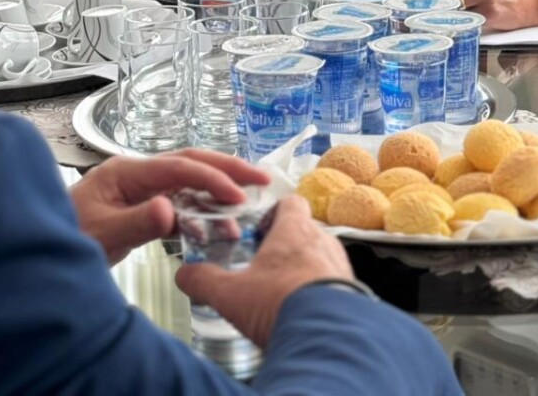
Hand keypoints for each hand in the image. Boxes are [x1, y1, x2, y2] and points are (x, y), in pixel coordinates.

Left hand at [71, 149, 263, 265]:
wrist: (41, 251)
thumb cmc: (66, 238)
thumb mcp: (101, 235)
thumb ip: (137, 222)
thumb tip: (170, 209)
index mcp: (127, 171)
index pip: (179, 167)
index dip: (212, 178)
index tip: (238, 194)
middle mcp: (137, 172)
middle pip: (190, 162)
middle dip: (227, 168)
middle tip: (261, 178)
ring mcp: (141, 187)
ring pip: (189, 179)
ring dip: (219, 188)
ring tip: (248, 201)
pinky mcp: (143, 205)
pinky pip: (180, 201)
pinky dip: (202, 210)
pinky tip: (218, 224)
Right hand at [176, 195, 353, 346]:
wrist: (326, 336)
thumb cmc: (278, 302)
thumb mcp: (230, 294)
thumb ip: (205, 281)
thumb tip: (184, 275)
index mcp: (294, 228)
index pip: (291, 202)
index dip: (276, 211)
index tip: (261, 226)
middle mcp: (322, 239)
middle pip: (305, 230)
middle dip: (287, 245)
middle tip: (266, 265)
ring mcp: (341, 264)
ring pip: (321, 256)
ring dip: (305, 268)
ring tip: (284, 291)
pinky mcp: (353, 291)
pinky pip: (335, 281)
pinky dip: (319, 290)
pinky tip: (303, 310)